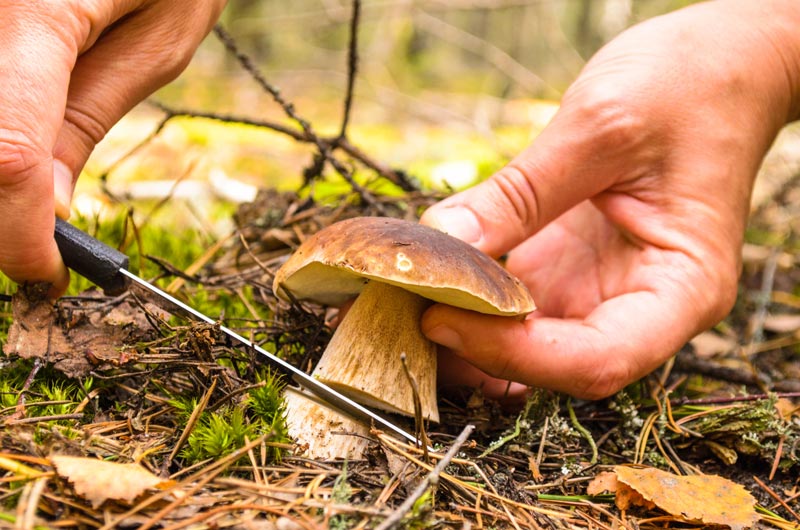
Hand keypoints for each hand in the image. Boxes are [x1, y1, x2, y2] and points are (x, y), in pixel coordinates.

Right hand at [0, 0, 225, 294]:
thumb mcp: (161, 34)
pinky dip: (2, 141)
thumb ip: (88, 116)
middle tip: (38, 244)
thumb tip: (52, 207)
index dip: (16, 233)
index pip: (6, 155)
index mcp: (32, 12)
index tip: (48, 273)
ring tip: (33, 198)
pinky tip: (23, 150)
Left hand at [421, 0, 799, 399]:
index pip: (598, 359)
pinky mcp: (570, 266)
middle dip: (476, 351)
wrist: (719, 66)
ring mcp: (602, 288)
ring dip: (463, 334)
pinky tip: (425, 280)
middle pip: (556, 364)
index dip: (515, 354)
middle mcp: (641, 304)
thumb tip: (444, 240)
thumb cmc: (690, 88)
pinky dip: (469, 298)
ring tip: (399, 303)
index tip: (443, 319)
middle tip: (401, 315)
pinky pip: (514, 302)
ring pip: (526, 343)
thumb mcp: (602, 128)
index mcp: (681, 288)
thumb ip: (522, 192)